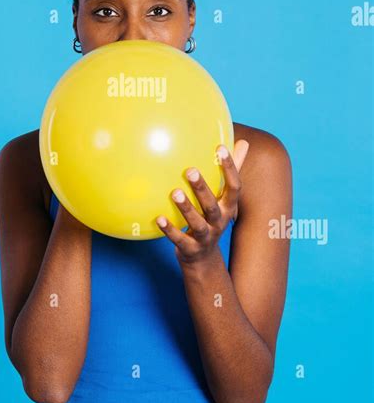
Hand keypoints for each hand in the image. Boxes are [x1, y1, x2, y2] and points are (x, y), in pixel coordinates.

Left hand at [155, 140, 249, 266]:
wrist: (204, 259)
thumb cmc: (211, 219)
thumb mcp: (224, 198)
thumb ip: (231, 172)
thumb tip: (243, 143)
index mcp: (228, 207)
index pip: (234, 187)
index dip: (230, 168)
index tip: (220, 148)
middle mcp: (220, 222)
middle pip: (212, 205)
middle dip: (202, 188)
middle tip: (190, 170)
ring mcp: (206, 237)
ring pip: (197, 223)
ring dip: (186, 208)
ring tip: (174, 192)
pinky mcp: (191, 249)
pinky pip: (179, 239)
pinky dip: (169, 230)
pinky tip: (158, 218)